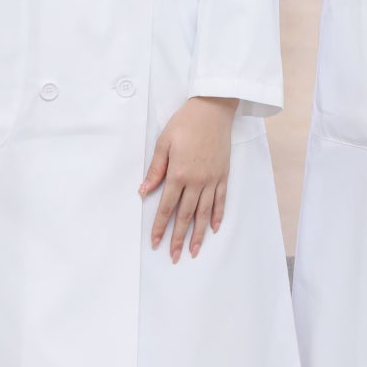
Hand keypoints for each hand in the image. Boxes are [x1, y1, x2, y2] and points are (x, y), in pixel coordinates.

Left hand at [139, 95, 237, 261]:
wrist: (213, 109)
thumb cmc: (185, 123)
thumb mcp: (164, 143)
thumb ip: (155, 169)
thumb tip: (144, 191)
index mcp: (179, 174)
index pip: (166, 207)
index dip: (160, 227)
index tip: (155, 243)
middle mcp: (196, 181)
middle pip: (186, 215)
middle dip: (178, 238)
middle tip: (173, 256)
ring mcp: (212, 179)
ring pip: (205, 213)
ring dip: (199, 234)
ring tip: (194, 251)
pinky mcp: (223, 175)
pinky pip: (221, 200)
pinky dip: (218, 215)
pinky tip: (215, 228)